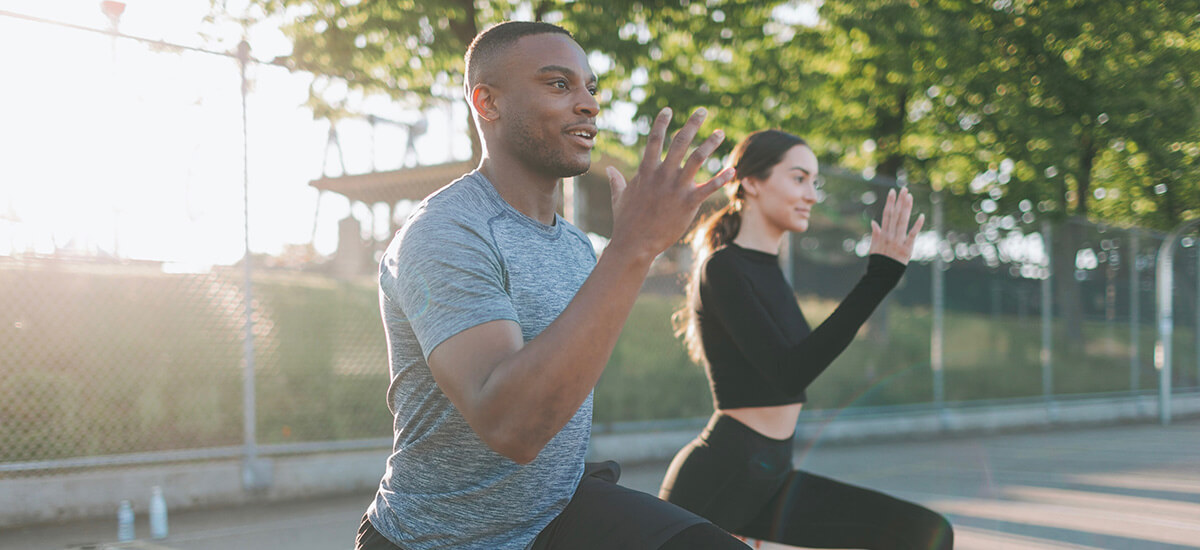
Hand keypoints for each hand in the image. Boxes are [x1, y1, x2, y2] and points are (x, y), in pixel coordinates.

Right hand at [605, 107, 734, 257]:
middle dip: (692, 124)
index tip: (668, 110)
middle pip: (679, 142)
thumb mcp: (619, 197)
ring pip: (697, 158)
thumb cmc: (626, 222)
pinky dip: (722, 178)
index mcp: (646, 171)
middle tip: (703, 110)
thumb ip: (617, 181)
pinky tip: (733, 170)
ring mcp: (676, 188)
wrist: (634, 243)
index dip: (661, 123)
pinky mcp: (688, 203)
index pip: (654, 140)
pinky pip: (709, 187)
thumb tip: (611, 170)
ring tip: (720, 132)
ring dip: (710, 143)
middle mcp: (662, 174)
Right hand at [869, 187, 923, 264]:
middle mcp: (890, 236)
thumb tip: (874, 222)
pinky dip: (917, 226)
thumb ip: (875, 234)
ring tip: (910, 196)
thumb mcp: (873, 248)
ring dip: (906, 208)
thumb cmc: (879, 263)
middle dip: (899, 201)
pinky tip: (921, 216)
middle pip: (895, 215)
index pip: (887, 215)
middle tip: (904, 189)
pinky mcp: (907, 249)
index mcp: (882, 234)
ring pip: (903, 221)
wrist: (882, 276)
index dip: (890, 202)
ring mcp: (898, 242)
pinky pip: (912, 235)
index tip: (892, 192)